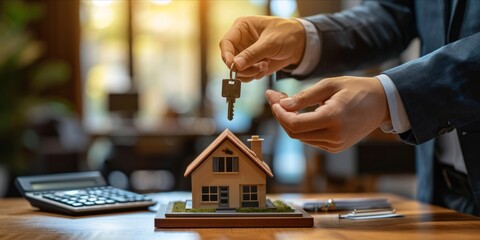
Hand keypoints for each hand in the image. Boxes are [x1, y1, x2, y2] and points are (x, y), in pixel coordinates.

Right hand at [219, 16, 304, 81]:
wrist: (300, 44)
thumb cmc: (286, 34)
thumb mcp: (270, 43)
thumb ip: (252, 54)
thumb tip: (236, 65)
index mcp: (241, 28)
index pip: (225, 43)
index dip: (227, 56)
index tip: (234, 66)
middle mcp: (240, 41)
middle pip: (230, 60)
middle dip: (243, 67)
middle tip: (258, 68)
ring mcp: (245, 54)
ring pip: (237, 70)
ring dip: (250, 72)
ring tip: (265, 66)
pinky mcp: (251, 64)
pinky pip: (246, 75)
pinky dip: (255, 75)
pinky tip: (266, 67)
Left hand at [265, 76, 389, 152]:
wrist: (382, 103)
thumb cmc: (355, 89)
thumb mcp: (330, 85)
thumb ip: (304, 96)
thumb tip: (282, 104)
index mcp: (333, 119)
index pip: (294, 123)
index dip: (279, 113)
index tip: (272, 98)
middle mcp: (334, 136)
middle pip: (294, 132)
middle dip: (281, 116)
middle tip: (275, 98)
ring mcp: (335, 145)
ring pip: (300, 137)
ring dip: (289, 122)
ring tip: (285, 103)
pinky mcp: (336, 148)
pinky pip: (311, 139)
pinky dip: (302, 128)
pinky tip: (300, 114)